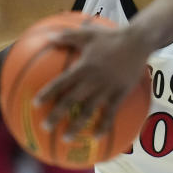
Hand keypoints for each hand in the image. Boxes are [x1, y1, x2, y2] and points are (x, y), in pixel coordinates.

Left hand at [36, 24, 151, 136]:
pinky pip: (110, 113)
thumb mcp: (88, 33)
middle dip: (56, 115)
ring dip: (76, 126)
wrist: (138, 42)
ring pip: (88, 111)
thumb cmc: (112, 37)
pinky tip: (96, 137)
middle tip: (45, 127)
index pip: (60, 83)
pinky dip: (103, 126)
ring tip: (66, 138)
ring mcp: (106, 89)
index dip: (47, 93)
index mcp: (83, 68)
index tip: (35, 104)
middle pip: (70, 101)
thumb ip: (68, 36)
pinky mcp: (120, 94)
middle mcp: (92, 81)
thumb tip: (48, 38)